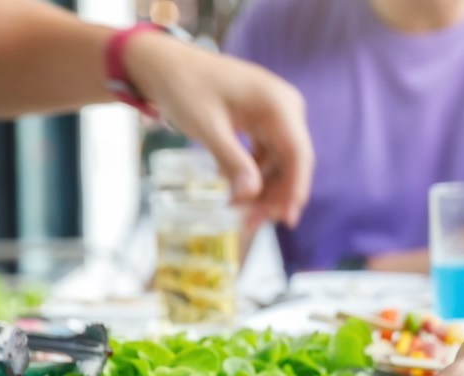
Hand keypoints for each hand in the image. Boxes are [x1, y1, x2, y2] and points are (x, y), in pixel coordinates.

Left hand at [124, 34, 313, 226]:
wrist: (165, 64)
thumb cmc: (184, 87)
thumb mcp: (208, 127)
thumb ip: (232, 161)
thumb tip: (251, 196)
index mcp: (278, 104)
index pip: (298, 154)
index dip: (295, 190)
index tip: (286, 219)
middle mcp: (284, 108)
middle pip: (291, 163)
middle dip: (273, 196)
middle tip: (250, 224)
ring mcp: (275, 114)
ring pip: (279, 163)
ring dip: (262, 189)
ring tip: (239, 213)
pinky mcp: (262, 121)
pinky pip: (266, 155)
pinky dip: (253, 175)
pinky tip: (234, 189)